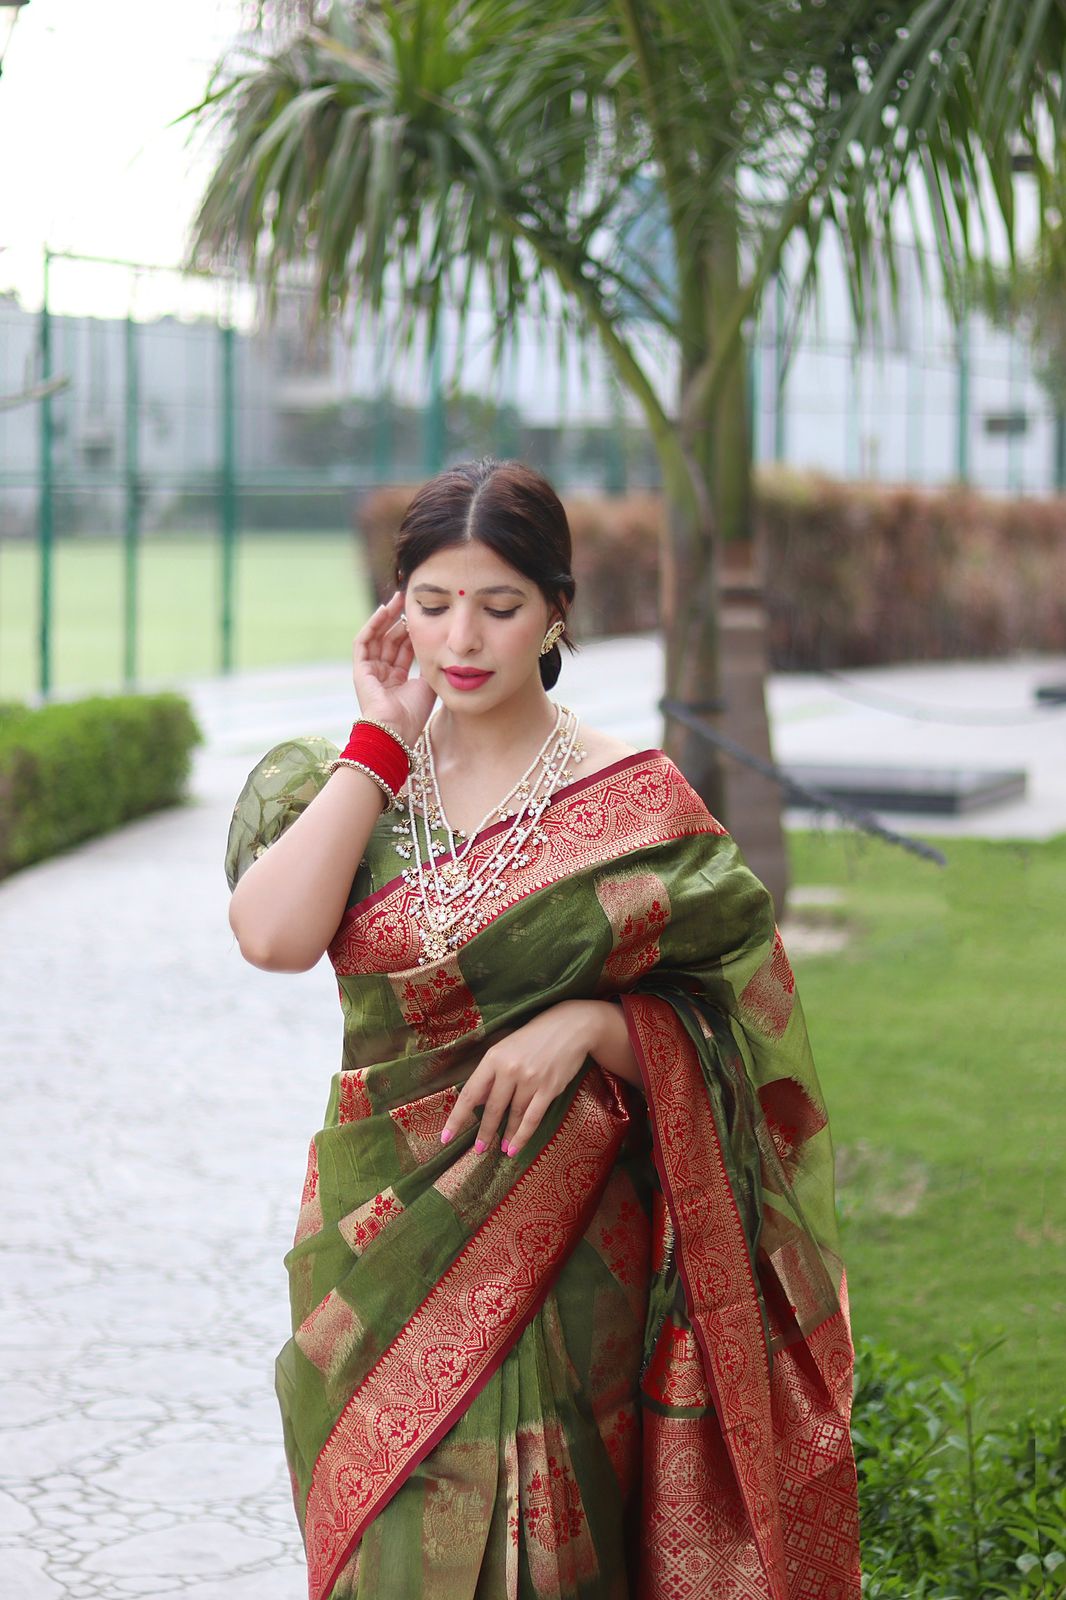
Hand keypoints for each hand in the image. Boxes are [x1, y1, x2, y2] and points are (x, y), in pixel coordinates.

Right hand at [352, 590, 435, 747]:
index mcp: (398, 681)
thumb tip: (440, 644)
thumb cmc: (413, 714)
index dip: (412, 632)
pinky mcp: (360, 670)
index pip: (404, 650)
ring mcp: (370, 672)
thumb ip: (429, 664)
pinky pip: (363, 642)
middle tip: (408, 600)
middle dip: (399, 620)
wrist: (395, 730)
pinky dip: (372, 625)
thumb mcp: (428, 683)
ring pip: (377, 638)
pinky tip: (383, 610)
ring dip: (386, 618)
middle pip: (390, 641)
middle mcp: (383, 675)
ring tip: (397, 599)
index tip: (422, 616)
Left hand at [440, 1000, 608, 1159]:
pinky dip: (523, 1136)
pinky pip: (532, 1118)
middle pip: (492, 1108)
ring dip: (506, 1135)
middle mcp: (510, 1069)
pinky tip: (515, 1147)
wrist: (571, 1027)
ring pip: (513, 1115)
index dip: (457, 1117)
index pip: (470, 1093)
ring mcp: (530, 1080)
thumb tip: (475, 1102)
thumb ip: (489, 1075)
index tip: (446, 1136)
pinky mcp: (549, 1088)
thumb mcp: (505, 1049)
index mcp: (494, 1058)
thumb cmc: (533, 1038)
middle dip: (484, 1132)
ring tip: (500, 1148)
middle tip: (478, 1150)